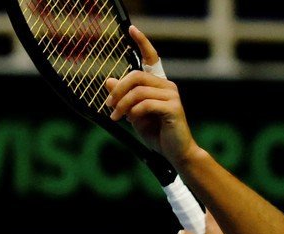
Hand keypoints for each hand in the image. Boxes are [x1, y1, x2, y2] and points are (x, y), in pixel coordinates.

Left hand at [103, 26, 198, 164]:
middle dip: (118, 90)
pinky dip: (134, 112)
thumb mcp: (134, 114)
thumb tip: (108, 80)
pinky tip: (130, 120)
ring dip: (122, 104)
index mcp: (159, 84)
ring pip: (138, 91)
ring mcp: (172, 96)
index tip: (132, 29)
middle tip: (109, 105)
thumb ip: (124, 98)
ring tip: (116, 116)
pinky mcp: (173, 108)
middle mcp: (167, 86)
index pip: (152, 58)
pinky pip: (146, 104)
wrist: (175, 153)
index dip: (142, 42)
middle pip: (136, 76)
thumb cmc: (157, 134)